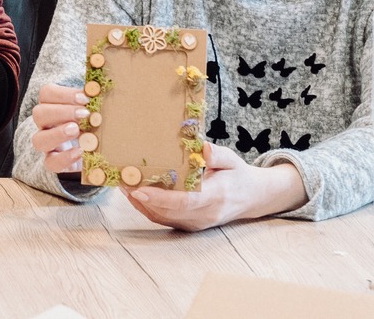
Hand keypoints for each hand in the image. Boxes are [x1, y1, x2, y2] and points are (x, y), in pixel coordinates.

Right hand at [28, 82, 89, 174]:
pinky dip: (64, 158)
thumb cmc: (93, 121)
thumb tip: (103, 89)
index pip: (47, 93)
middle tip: (84, 114)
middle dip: (61, 112)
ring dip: (57, 134)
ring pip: (38, 140)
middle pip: (39, 113)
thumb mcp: (94, 108)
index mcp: (52, 105)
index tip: (85, 98)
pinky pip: (50, 163)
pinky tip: (80, 152)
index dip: (64, 94)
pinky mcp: (54, 162)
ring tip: (77, 131)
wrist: (93, 148)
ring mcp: (47, 144)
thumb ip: (96, 100)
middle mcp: (45, 124)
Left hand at [124, 145, 305, 231]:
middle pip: (169, 211)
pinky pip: (165, 219)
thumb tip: (202, 147)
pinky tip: (134, 194)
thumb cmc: (238, 175)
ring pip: (163, 217)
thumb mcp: (233, 160)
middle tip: (121, 181)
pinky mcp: (190, 225)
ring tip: (123, 184)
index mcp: (217, 197)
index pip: (186, 201)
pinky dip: (147, 208)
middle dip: (142, 199)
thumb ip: (218, 155)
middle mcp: (205, 214)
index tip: (140, 190)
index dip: (161, 198)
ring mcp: (197, 223)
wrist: (252, 198)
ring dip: (141, 203)